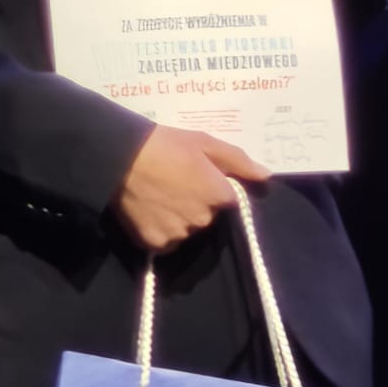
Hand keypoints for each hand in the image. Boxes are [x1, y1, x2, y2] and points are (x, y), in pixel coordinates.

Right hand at [112, 126, 269, 254]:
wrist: (120, 158)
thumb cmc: (166, 145)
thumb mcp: (205, 143)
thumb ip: (239, 162)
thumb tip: (267, 176)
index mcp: (220, 196)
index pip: (226, 201)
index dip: (210, 188)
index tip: (194, 176)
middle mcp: (203, 219)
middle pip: (205, 217)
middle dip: (195, 205)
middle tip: (173, 185)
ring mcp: (179, 233)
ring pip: (185, 231)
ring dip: (178, 220)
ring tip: (158, 199)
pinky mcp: (156, 243)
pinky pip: (165, 242)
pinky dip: (160, 230)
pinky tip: (150, 213)